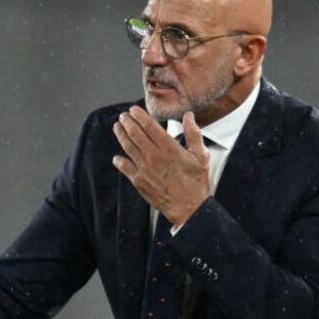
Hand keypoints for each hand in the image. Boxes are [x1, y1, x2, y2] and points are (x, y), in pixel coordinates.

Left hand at [111, 108, 210, 224]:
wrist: (189, 208)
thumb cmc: (196, 183)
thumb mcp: (201, 156)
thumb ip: (194, 134)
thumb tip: (189, 116)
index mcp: (169, 148)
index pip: (149, 126)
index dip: (139, 116)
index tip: (134, 110)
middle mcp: (154, 156)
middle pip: (135, 133)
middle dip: (127, 122)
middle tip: (124, 116)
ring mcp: (144, 169)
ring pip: (128, 147)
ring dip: (121, 135)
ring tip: (117, 127)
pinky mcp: (139, 181)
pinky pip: (125, 167)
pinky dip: (119, 160)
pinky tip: (117, 157)